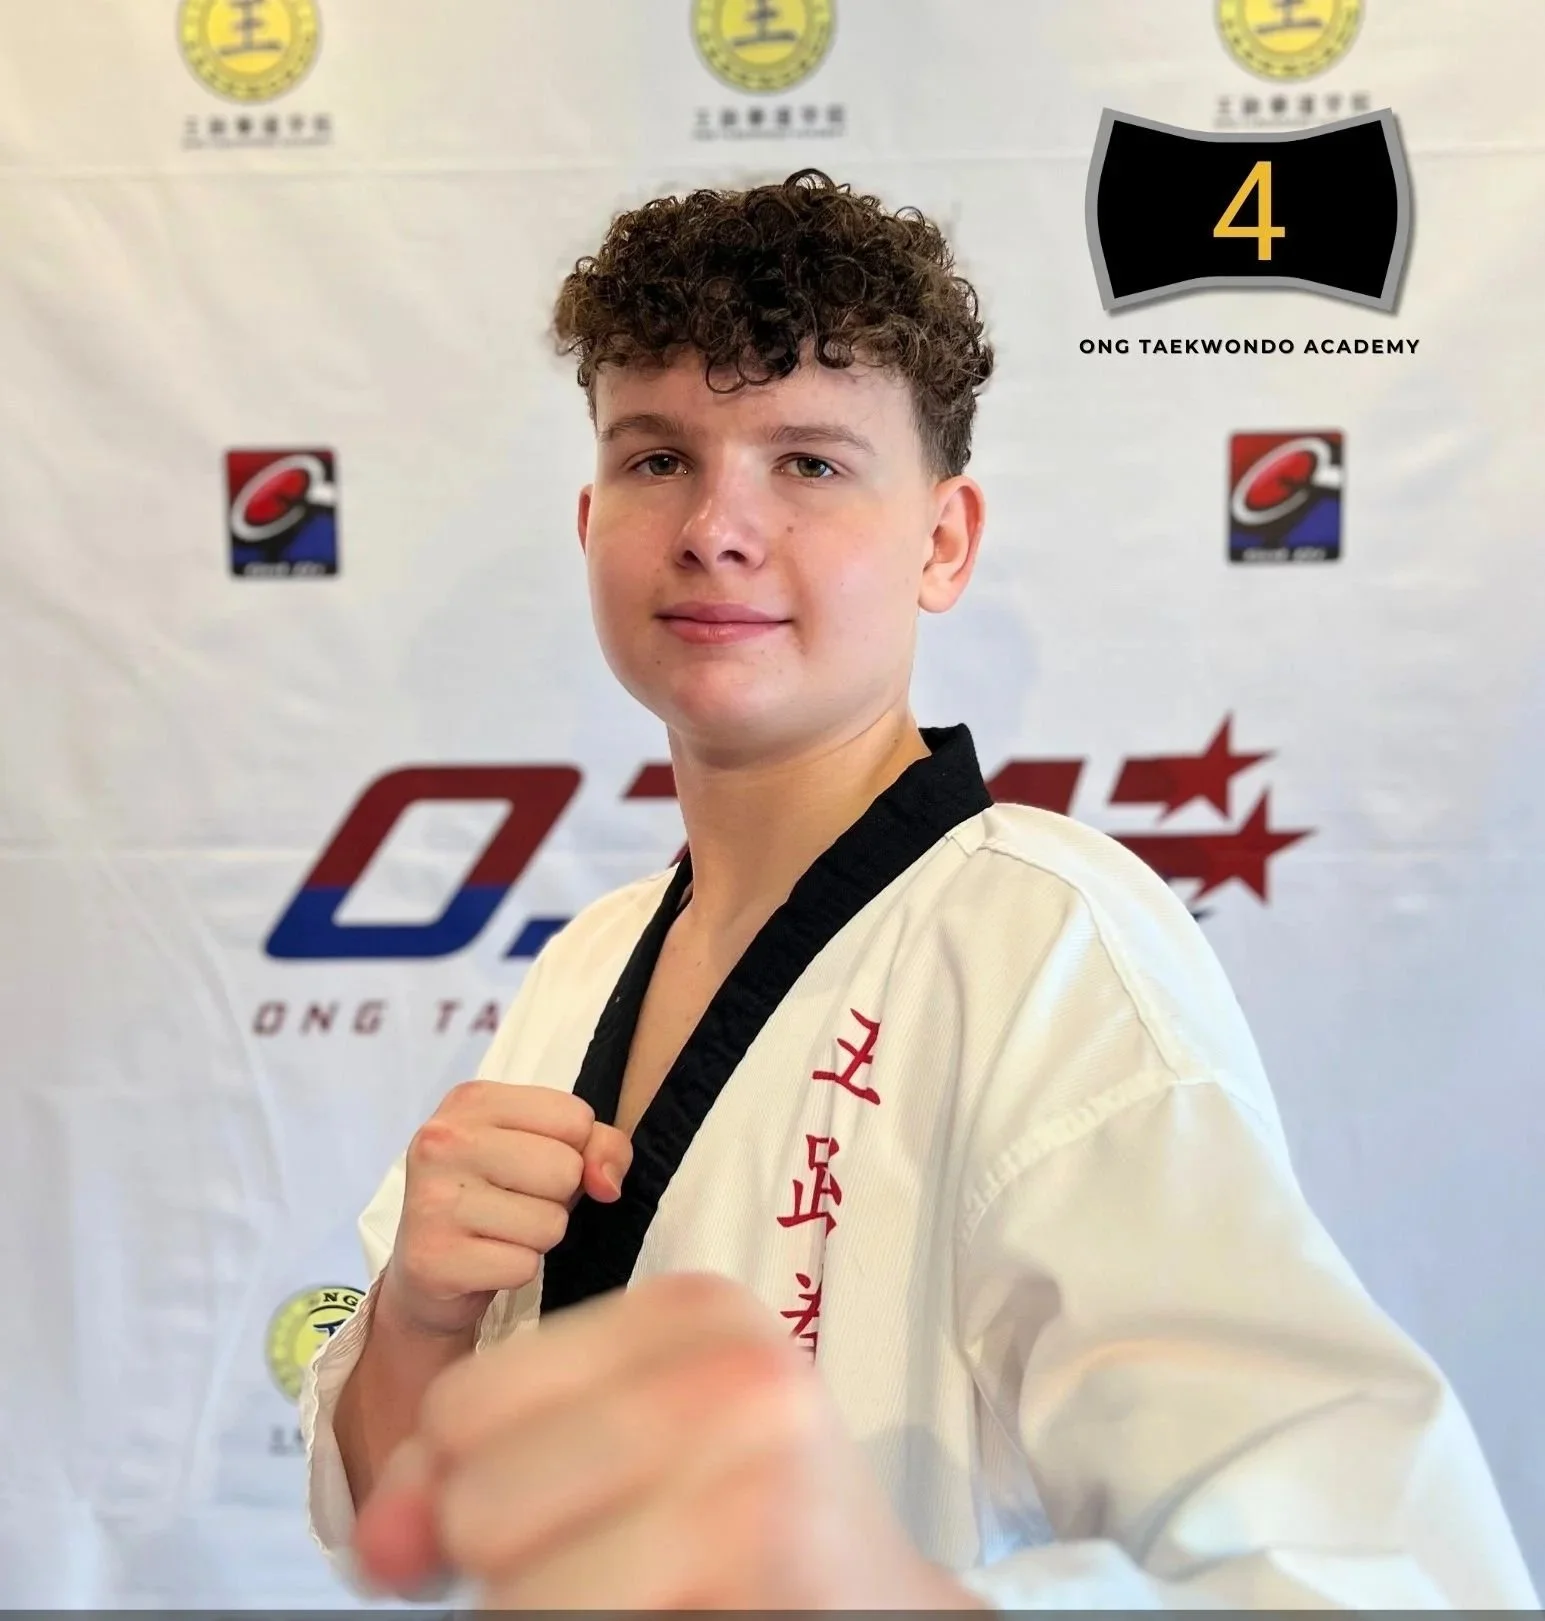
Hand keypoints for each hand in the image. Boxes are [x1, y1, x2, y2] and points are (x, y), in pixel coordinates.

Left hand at [352, 1271, 989, 1609]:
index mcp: (688, 1309)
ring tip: (651, 1591)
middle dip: (517, 1567)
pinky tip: (682, 1614)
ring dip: (553, 1616)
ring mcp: (750, 1460)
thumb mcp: (605, 1455)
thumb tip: (380, 1541)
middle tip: (632, 1561)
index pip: (462, 1406)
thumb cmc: (735, 1529)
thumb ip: (471, 1472)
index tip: (561, 1511)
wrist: (880, 1607)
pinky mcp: (754, 1554)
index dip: (467, 1490)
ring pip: (510, 1591)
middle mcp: (726, 1363)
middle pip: (477, 1498)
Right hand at [381, 1081, 632, 1339]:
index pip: (575, 1118)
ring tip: (500, 1231)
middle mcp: (444, 1141)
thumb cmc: (495, 1196)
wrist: (426, 1270)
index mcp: (473, 1100)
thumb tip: (607, 1183)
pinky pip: (524, 1266)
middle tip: (516, 1202)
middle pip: (565, 1170)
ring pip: (550, 1223)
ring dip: (538, 1237)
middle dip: (557, 1197)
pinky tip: (485, 1259)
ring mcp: (433, 1199)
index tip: (534, 1163)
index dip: (573, 1150)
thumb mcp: (545, 1149)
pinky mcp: (435, 1258)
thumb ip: (597, 1146)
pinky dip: (515, 1270)